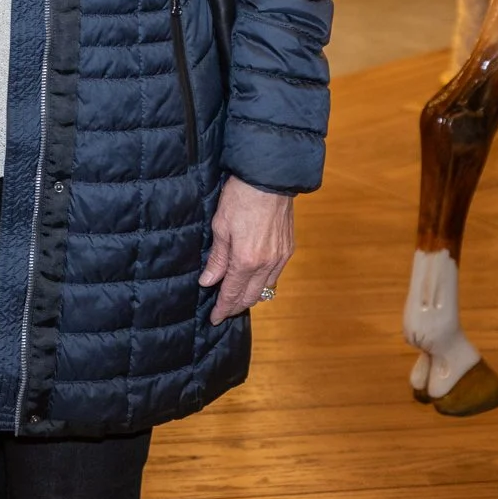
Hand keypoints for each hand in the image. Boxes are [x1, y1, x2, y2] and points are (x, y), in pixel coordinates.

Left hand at [199, 175, 293, 324]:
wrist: (269, 180)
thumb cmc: (240, 198)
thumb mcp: (220, 226)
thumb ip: (217, 258)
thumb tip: (208, 282)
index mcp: (246, 260)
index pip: (233, 293)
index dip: (223, 308)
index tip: (215, 318)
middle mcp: (267, 264)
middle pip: (251, 296)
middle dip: (236, 306)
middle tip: (223, 312)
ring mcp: (281, 258)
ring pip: (265, 288)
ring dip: (251, 296)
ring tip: (236, 298)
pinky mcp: (288, 249)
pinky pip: (275, 276)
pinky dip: (263, 283)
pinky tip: (253, 280)